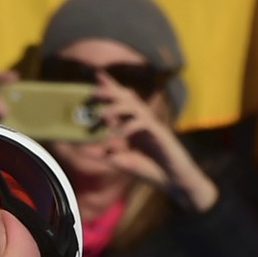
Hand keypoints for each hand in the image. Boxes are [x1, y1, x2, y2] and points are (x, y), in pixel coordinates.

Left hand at [77, 72, 217, 212]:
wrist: (174, 180)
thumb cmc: (151, 170)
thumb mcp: (122, 163)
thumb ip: (105, 156)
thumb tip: (84, 150)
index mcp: (133, 125)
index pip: (121, 101)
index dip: (111, 87)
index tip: (97, 76)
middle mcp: (142, 121)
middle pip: (127, 98)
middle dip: (111, 91)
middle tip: (93, 91)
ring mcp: (152, 126)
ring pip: (135, 107)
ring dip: (117, 108)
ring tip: (101, 114)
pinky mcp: (160, 134)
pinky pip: (143, 124)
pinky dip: (129, 127)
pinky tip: (118, 134)